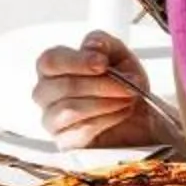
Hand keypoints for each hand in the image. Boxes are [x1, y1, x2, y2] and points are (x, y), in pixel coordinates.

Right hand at [34, 33, 178, 150]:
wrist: (140, 118)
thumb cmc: (123, 85)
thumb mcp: (121, 57)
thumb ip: (105, 44)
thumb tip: (92, 45)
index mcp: (53, 68)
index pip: (50, 61)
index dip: (77, 62)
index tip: (102, 64)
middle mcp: (46, 94)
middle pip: (62, 86)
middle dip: (99, 85)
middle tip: (126, 86)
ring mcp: (52, 120)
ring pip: (69, 110)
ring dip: (104, 102)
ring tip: (126, 99)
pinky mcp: (65, 142)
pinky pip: (79, 131)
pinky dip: (105, 120)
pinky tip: (121, 113)